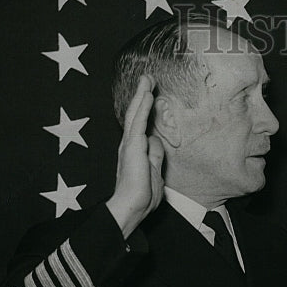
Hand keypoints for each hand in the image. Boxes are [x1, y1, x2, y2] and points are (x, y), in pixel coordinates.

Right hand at [105, 75, 165, 238]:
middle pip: (137, 115)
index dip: (146, 110)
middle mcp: (130, 144)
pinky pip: (138, 123)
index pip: (142, 125)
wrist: (133, 207)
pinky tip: (147, 95)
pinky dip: (143, 108)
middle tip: (147, 78)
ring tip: (146, 79)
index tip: (151, 96)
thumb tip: (156, 141)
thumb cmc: (143, 196)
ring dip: (141, 95)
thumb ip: (156, 156)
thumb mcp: (155, 173)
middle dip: (142, 96)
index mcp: (136, 151)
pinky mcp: (132, 147)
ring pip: (136, 114)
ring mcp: (130, 145)